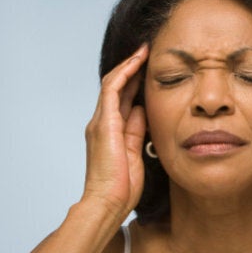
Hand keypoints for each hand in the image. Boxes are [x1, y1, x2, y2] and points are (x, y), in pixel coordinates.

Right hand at [82, 45, 147, 217]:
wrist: (108, 201)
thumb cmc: (123, 185)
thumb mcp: (136, 151)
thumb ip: (137, 130)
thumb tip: (142, 110)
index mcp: (111, 130)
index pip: (122, 98)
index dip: (136, 81)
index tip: (151, 69)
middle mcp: (102, 122)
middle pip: (116, 86)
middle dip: (132, 68)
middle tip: (148, 52)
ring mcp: (100, 121)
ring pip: (112, 83)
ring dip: (129, 65)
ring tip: (144, 51)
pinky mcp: (103, 123)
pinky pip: (111, 90)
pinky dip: (124, 73)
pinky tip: (136, 62)